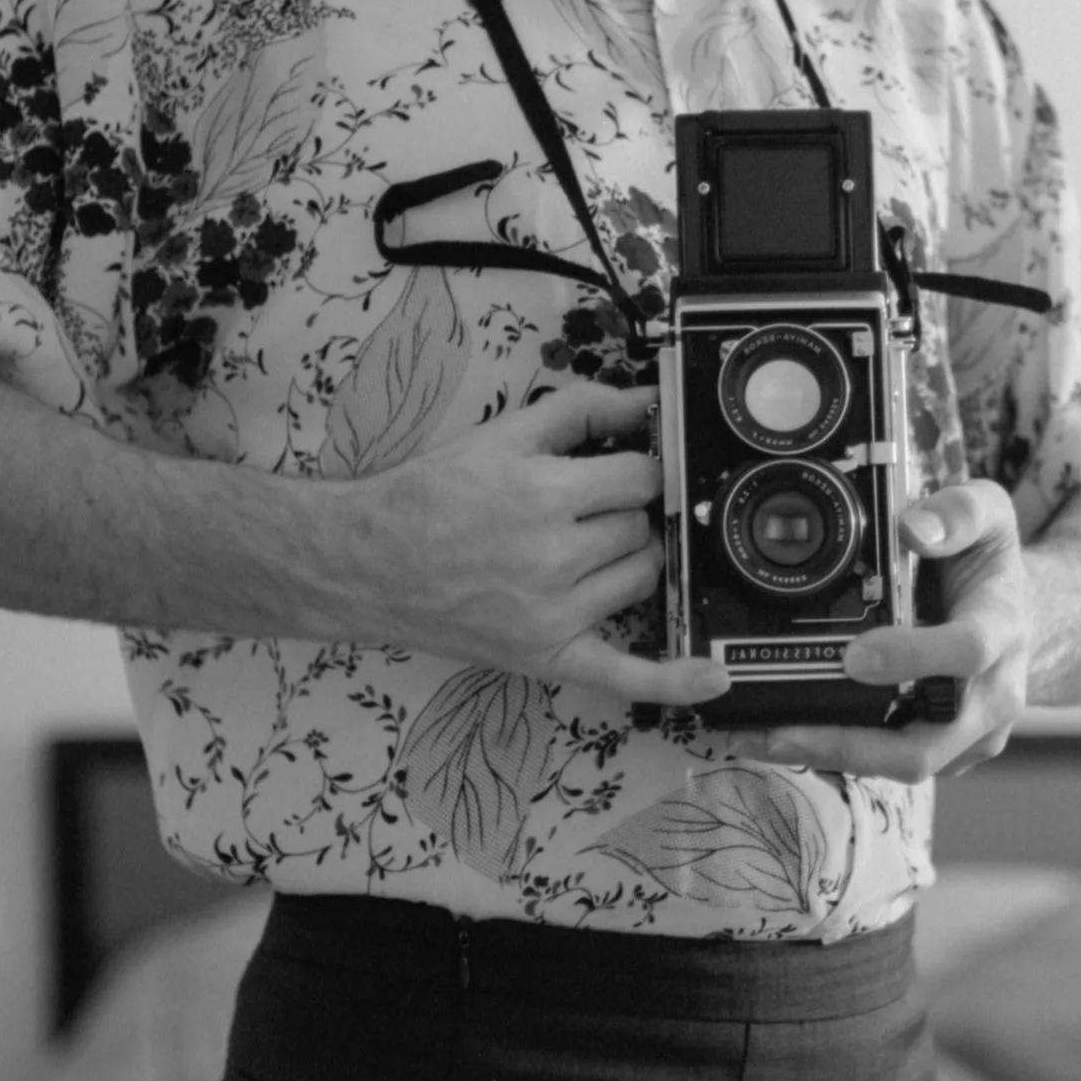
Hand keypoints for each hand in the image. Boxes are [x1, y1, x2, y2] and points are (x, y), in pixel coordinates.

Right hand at [328, 381, 727, 703]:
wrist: (366, 563)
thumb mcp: (501, 435)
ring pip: (642, 578)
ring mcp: (552, 616)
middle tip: (578, 510)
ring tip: (578, 549)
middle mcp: (551, 558)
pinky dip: (673, 679)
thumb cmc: (429, 498)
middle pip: (641, 528)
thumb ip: (580, 411)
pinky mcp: (546, 657)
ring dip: (627, 560)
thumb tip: (644, 401)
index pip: (640, 478)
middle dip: (620, 513)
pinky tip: (714, 679)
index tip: (616, 470)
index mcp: (541, 495)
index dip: (631, 469)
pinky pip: (625, 675)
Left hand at [729, 479, 1030, 784]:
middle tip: (778, 730)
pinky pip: (894, 765)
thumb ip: (957, 512)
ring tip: (761, 738)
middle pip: (926, 746)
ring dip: (831, 755)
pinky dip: (842, 754)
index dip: (912, 658)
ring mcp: (973, 735)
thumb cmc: (991, 565)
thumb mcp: (989, 513)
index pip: (967, 652)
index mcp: (1003, 629)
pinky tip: (787, 737)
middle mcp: (993, 696)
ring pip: (904, 765)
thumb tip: (912, 528)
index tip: (854, 656)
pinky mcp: (951, 754)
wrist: (1019, 615)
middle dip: (848, 745)